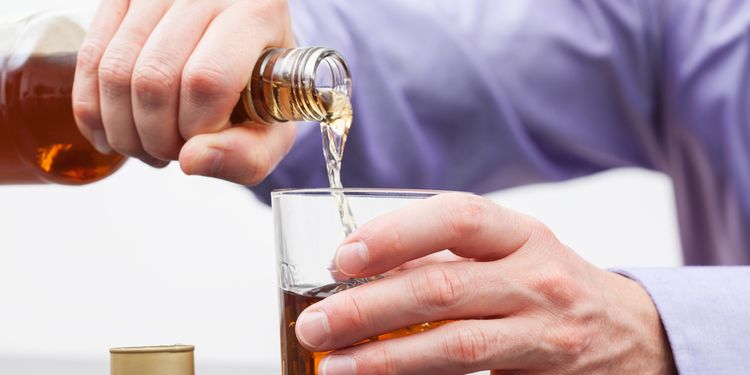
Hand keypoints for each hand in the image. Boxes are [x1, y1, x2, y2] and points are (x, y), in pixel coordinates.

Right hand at [72, 0, 296, 183]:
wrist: (246, 45)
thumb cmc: (261, 86)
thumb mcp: (273, 126)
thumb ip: (248, 155)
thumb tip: (191, 161)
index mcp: (257, 13)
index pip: (207, 80)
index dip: (195, 128)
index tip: (204, 142)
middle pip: (154, 78)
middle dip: (156, 136)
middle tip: (174, 151)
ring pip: (115, 71)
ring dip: (125, 130)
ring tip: (150, 146)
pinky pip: (90, 59)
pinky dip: (93, 110)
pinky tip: (113, 134)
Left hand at [295, 193, 676, 374]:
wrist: (629, 332)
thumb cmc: (548, 284)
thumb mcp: (510, 254)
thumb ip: (449, 258)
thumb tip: (363, 270)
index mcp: (519, 233)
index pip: (456, 218)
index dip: (395, 234)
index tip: (343, 258)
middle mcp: (536, 276)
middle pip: (442, 287)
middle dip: (369, 307)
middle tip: (316, 324)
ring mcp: (543, 328)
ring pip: (456, 344)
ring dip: (386, 358)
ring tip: (335, 365)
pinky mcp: (543, 369)